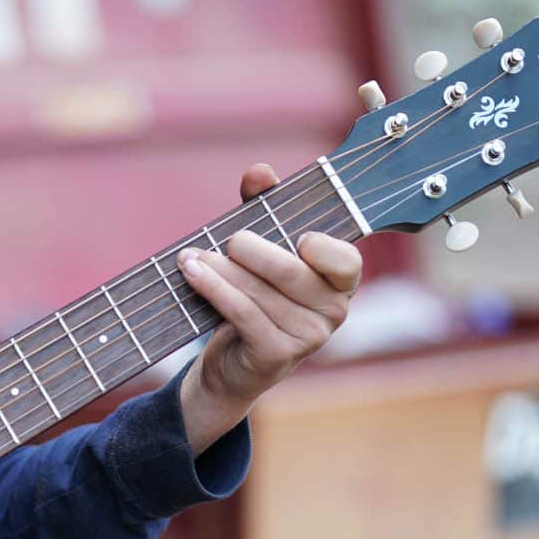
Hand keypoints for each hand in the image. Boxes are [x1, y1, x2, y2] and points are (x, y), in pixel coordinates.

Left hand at [175, 163, 361, 456]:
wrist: (232, 366)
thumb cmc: (254, 296)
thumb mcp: (261, 249)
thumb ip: (265, 206)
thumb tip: (259, 172)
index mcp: (340, 282)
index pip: (347, 261)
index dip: (324, 248)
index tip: (300, 238)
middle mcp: (333, 312)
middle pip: (292, 272)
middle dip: (251, 249)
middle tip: (227, 239)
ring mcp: (307, 338)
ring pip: (260, 292)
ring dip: (220, 269)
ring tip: (191, 256)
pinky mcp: (276, 355)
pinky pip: (242, 312)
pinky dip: (213, 288)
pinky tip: (192, 273)